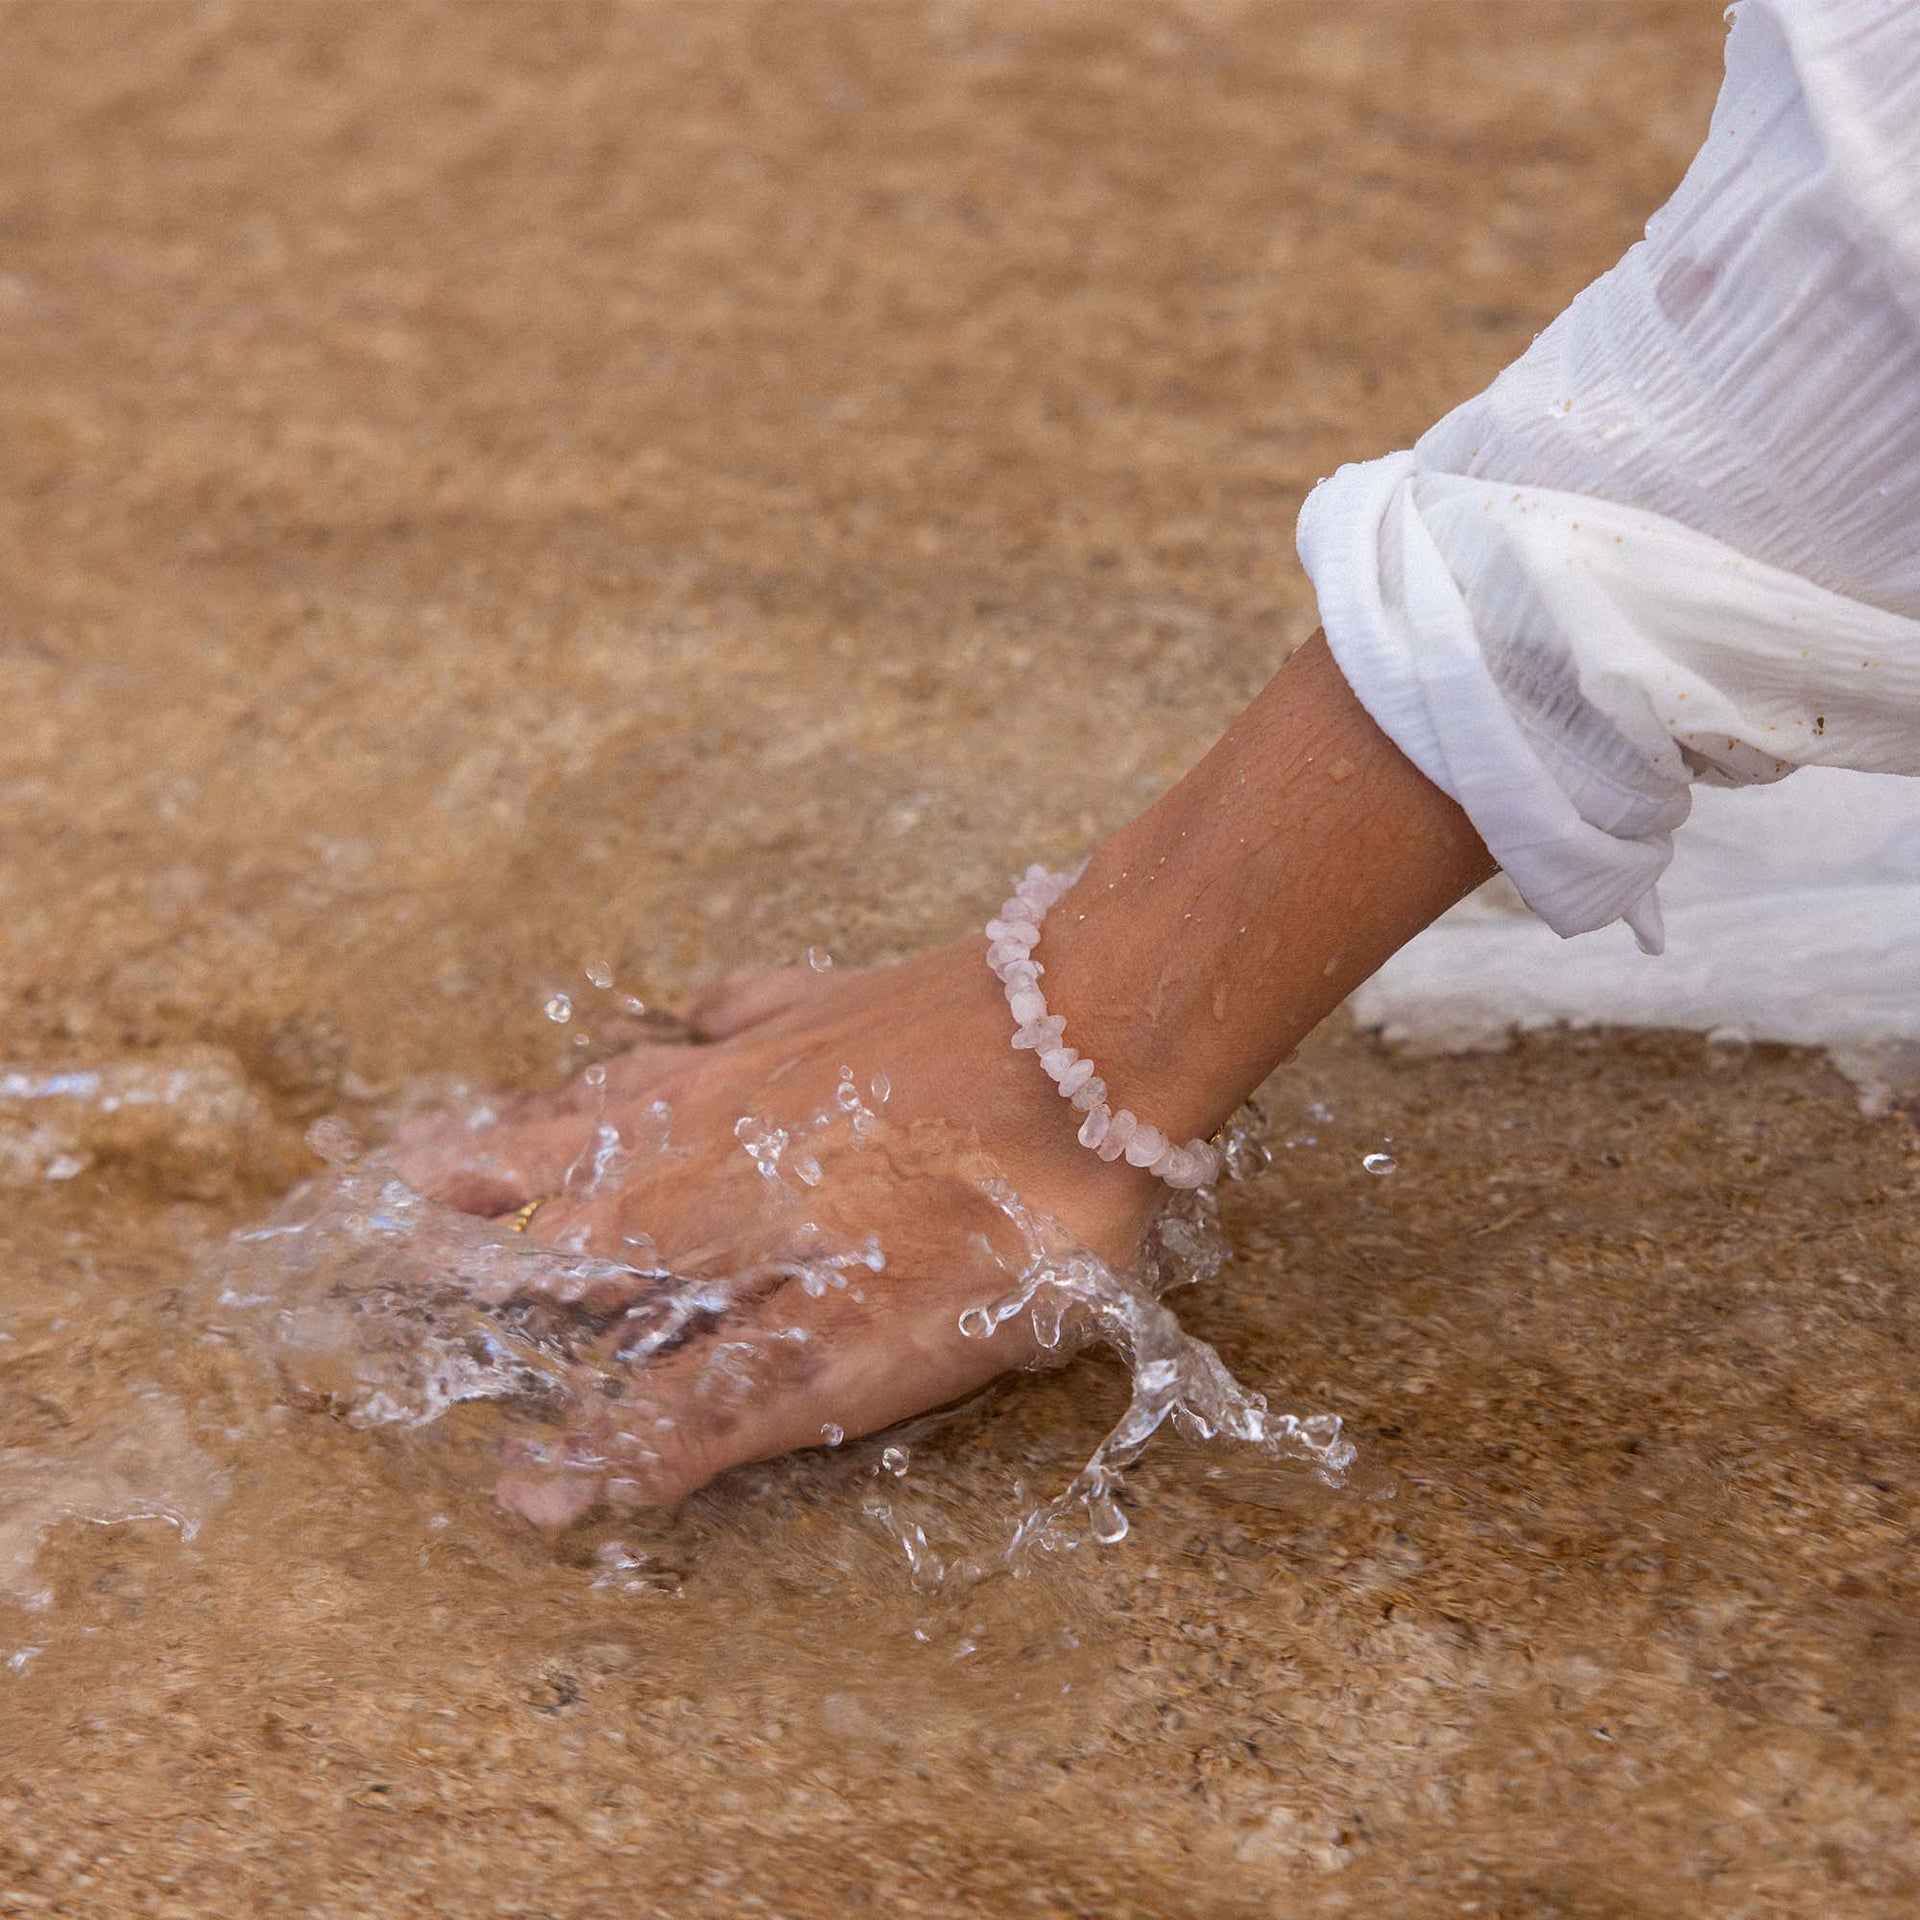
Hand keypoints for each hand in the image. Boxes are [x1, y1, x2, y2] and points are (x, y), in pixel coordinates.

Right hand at [394, 939, 1162, 1526]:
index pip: (538, 1249)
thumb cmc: (987, 1215)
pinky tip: (698, 1007)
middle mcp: (703, 1122)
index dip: (458, 1266)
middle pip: (561, 1149)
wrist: (1103, 1033)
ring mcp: (775, 1050)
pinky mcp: (847, 1001)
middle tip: (393, 1170)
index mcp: (688, 1217)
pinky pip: (743, 1005)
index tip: (370, 1266)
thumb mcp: (846, 1359)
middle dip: (475, 1172)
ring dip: (560, 1101)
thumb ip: (692, 1417)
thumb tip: (538, 1490)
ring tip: (511, 1110)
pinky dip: (702, 1016)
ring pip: (634, 1079)